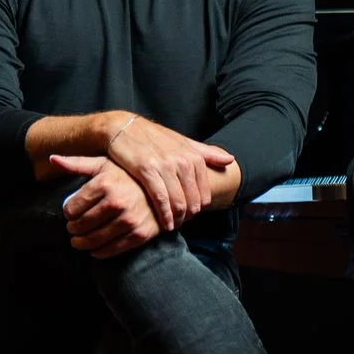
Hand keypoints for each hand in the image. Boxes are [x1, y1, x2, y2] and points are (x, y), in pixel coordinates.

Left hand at [51, 155, 160, 259]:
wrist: (165, 186)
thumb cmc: (128, 174)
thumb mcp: (104, 164)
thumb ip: (77, 164)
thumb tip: (52, 158)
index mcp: (105, 182)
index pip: (72, 207)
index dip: (67, 213)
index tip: (69, 213)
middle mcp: (117, 201)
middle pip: (81, 224)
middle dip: (73, 229)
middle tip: (72, 229)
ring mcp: (130, 219)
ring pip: (94, 239)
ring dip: (82, 243)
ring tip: (78, 241)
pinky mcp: (141, 233)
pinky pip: (113, 248)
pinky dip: (100, 252)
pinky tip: (95, 249)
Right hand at [106, 116, 236, 229]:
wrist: (123, 127)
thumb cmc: (154, 138)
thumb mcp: (183, 143)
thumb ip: (206, 153)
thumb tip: (230, 160)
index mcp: (194, 156)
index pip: (204, 193)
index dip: (199, 209)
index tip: (191, 216)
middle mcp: (182, 161)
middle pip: (193, 200)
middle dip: (189, 216)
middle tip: (182, 224)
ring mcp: (165, 166)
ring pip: (178, 202)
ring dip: (177, 219)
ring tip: (173, 226)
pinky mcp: (147, 170)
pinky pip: (160, 199)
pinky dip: (164, 215)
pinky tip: (164, 224)